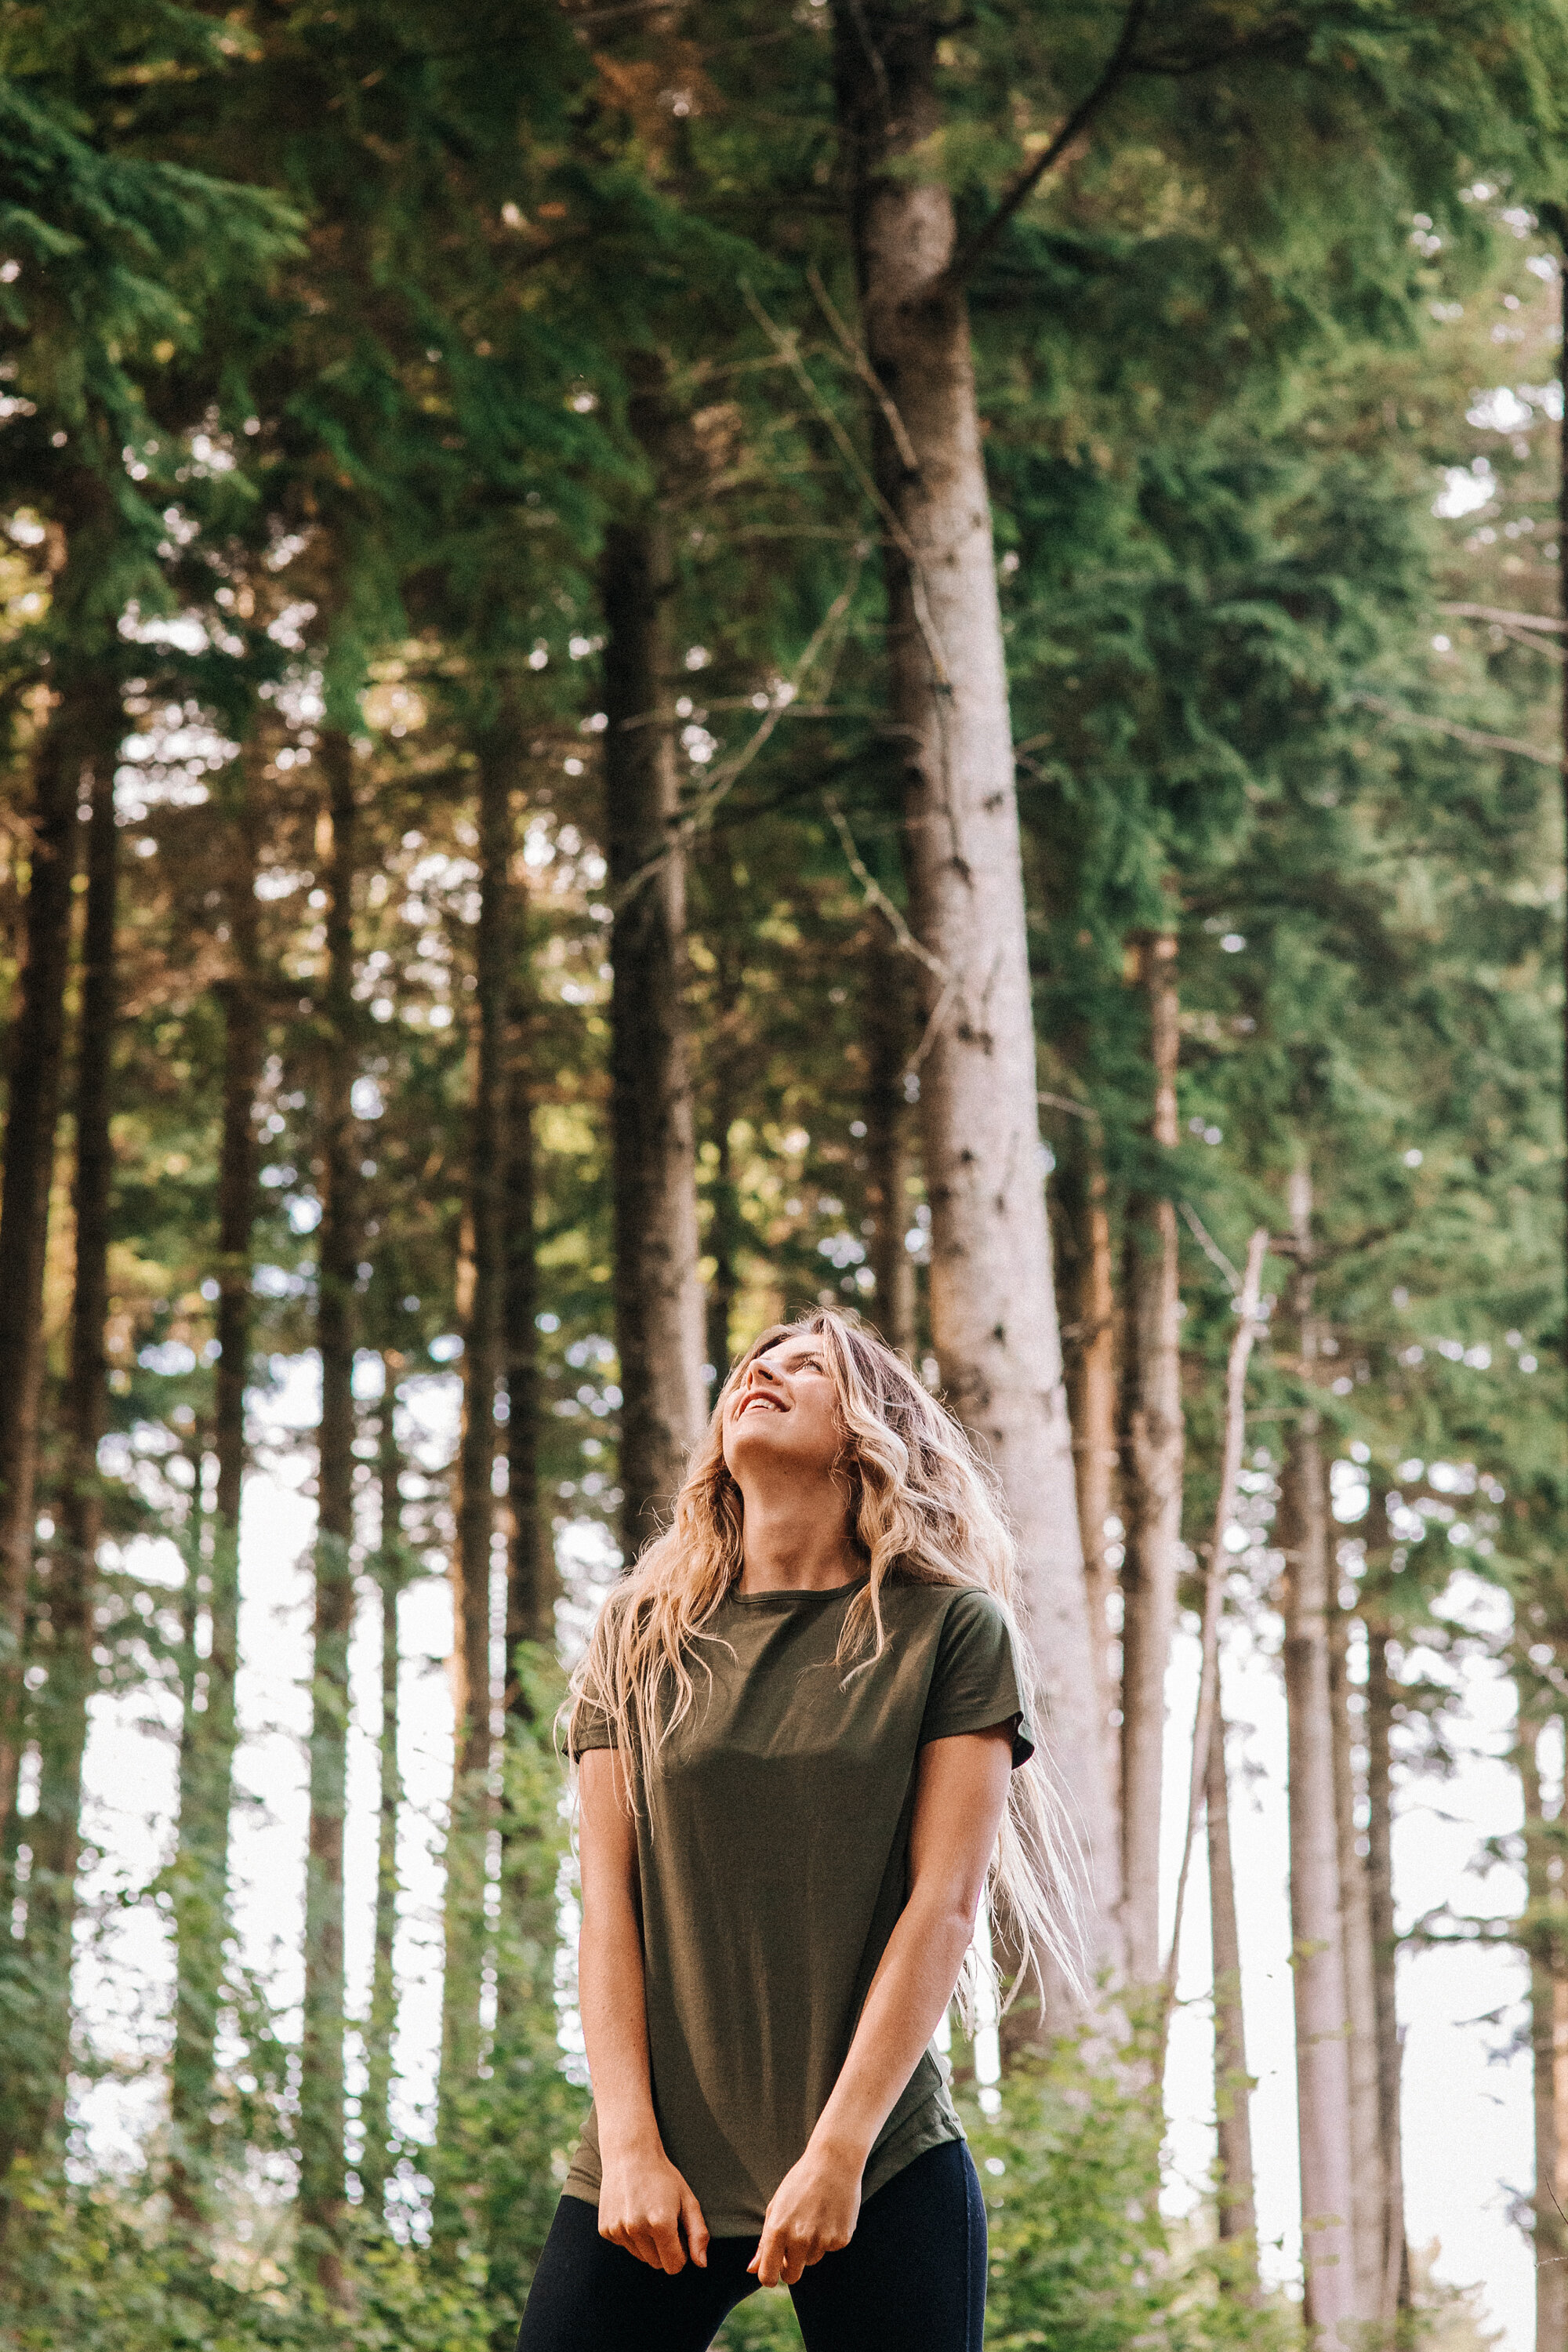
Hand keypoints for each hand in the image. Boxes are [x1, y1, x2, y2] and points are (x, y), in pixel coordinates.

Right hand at [597, 2136, 709, 2273]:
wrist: (630, 2154)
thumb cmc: (663, 2177)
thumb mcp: (688, 2200)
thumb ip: (698, 2234)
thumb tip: (701, 2264)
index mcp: (661, 2223)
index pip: (674, 2266)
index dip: (680, 2253)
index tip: (679, 2234)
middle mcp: (636, 2229)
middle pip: (657, 2264)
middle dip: (664, 2249)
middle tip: (664, 2221)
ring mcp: (618, 2230)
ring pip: (640, 2257)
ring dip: (647, 2243)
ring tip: (648, 2214)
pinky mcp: (605, 2229)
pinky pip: (625, 2246)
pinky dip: (631, 2236)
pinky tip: (632, 2212)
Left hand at [747, 2142, 861, 2286]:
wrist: (834, 2161)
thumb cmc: (800, 2182)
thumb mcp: (775, 2207)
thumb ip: (764, 2242)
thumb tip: (751, 2269)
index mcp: (778, 2230)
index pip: (768, 2275)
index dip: (769, 2277)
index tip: (773, 2271)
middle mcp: (799, 2238)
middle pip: (792, 2277)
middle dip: (791, 2268)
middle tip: (794, 2246)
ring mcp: (822, 2240)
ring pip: (812, 2261)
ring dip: (811, 2247)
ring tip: (814, 2217)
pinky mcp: (841, 2239)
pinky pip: (830, 2249)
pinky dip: (829, 2238)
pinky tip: (829, 2215)